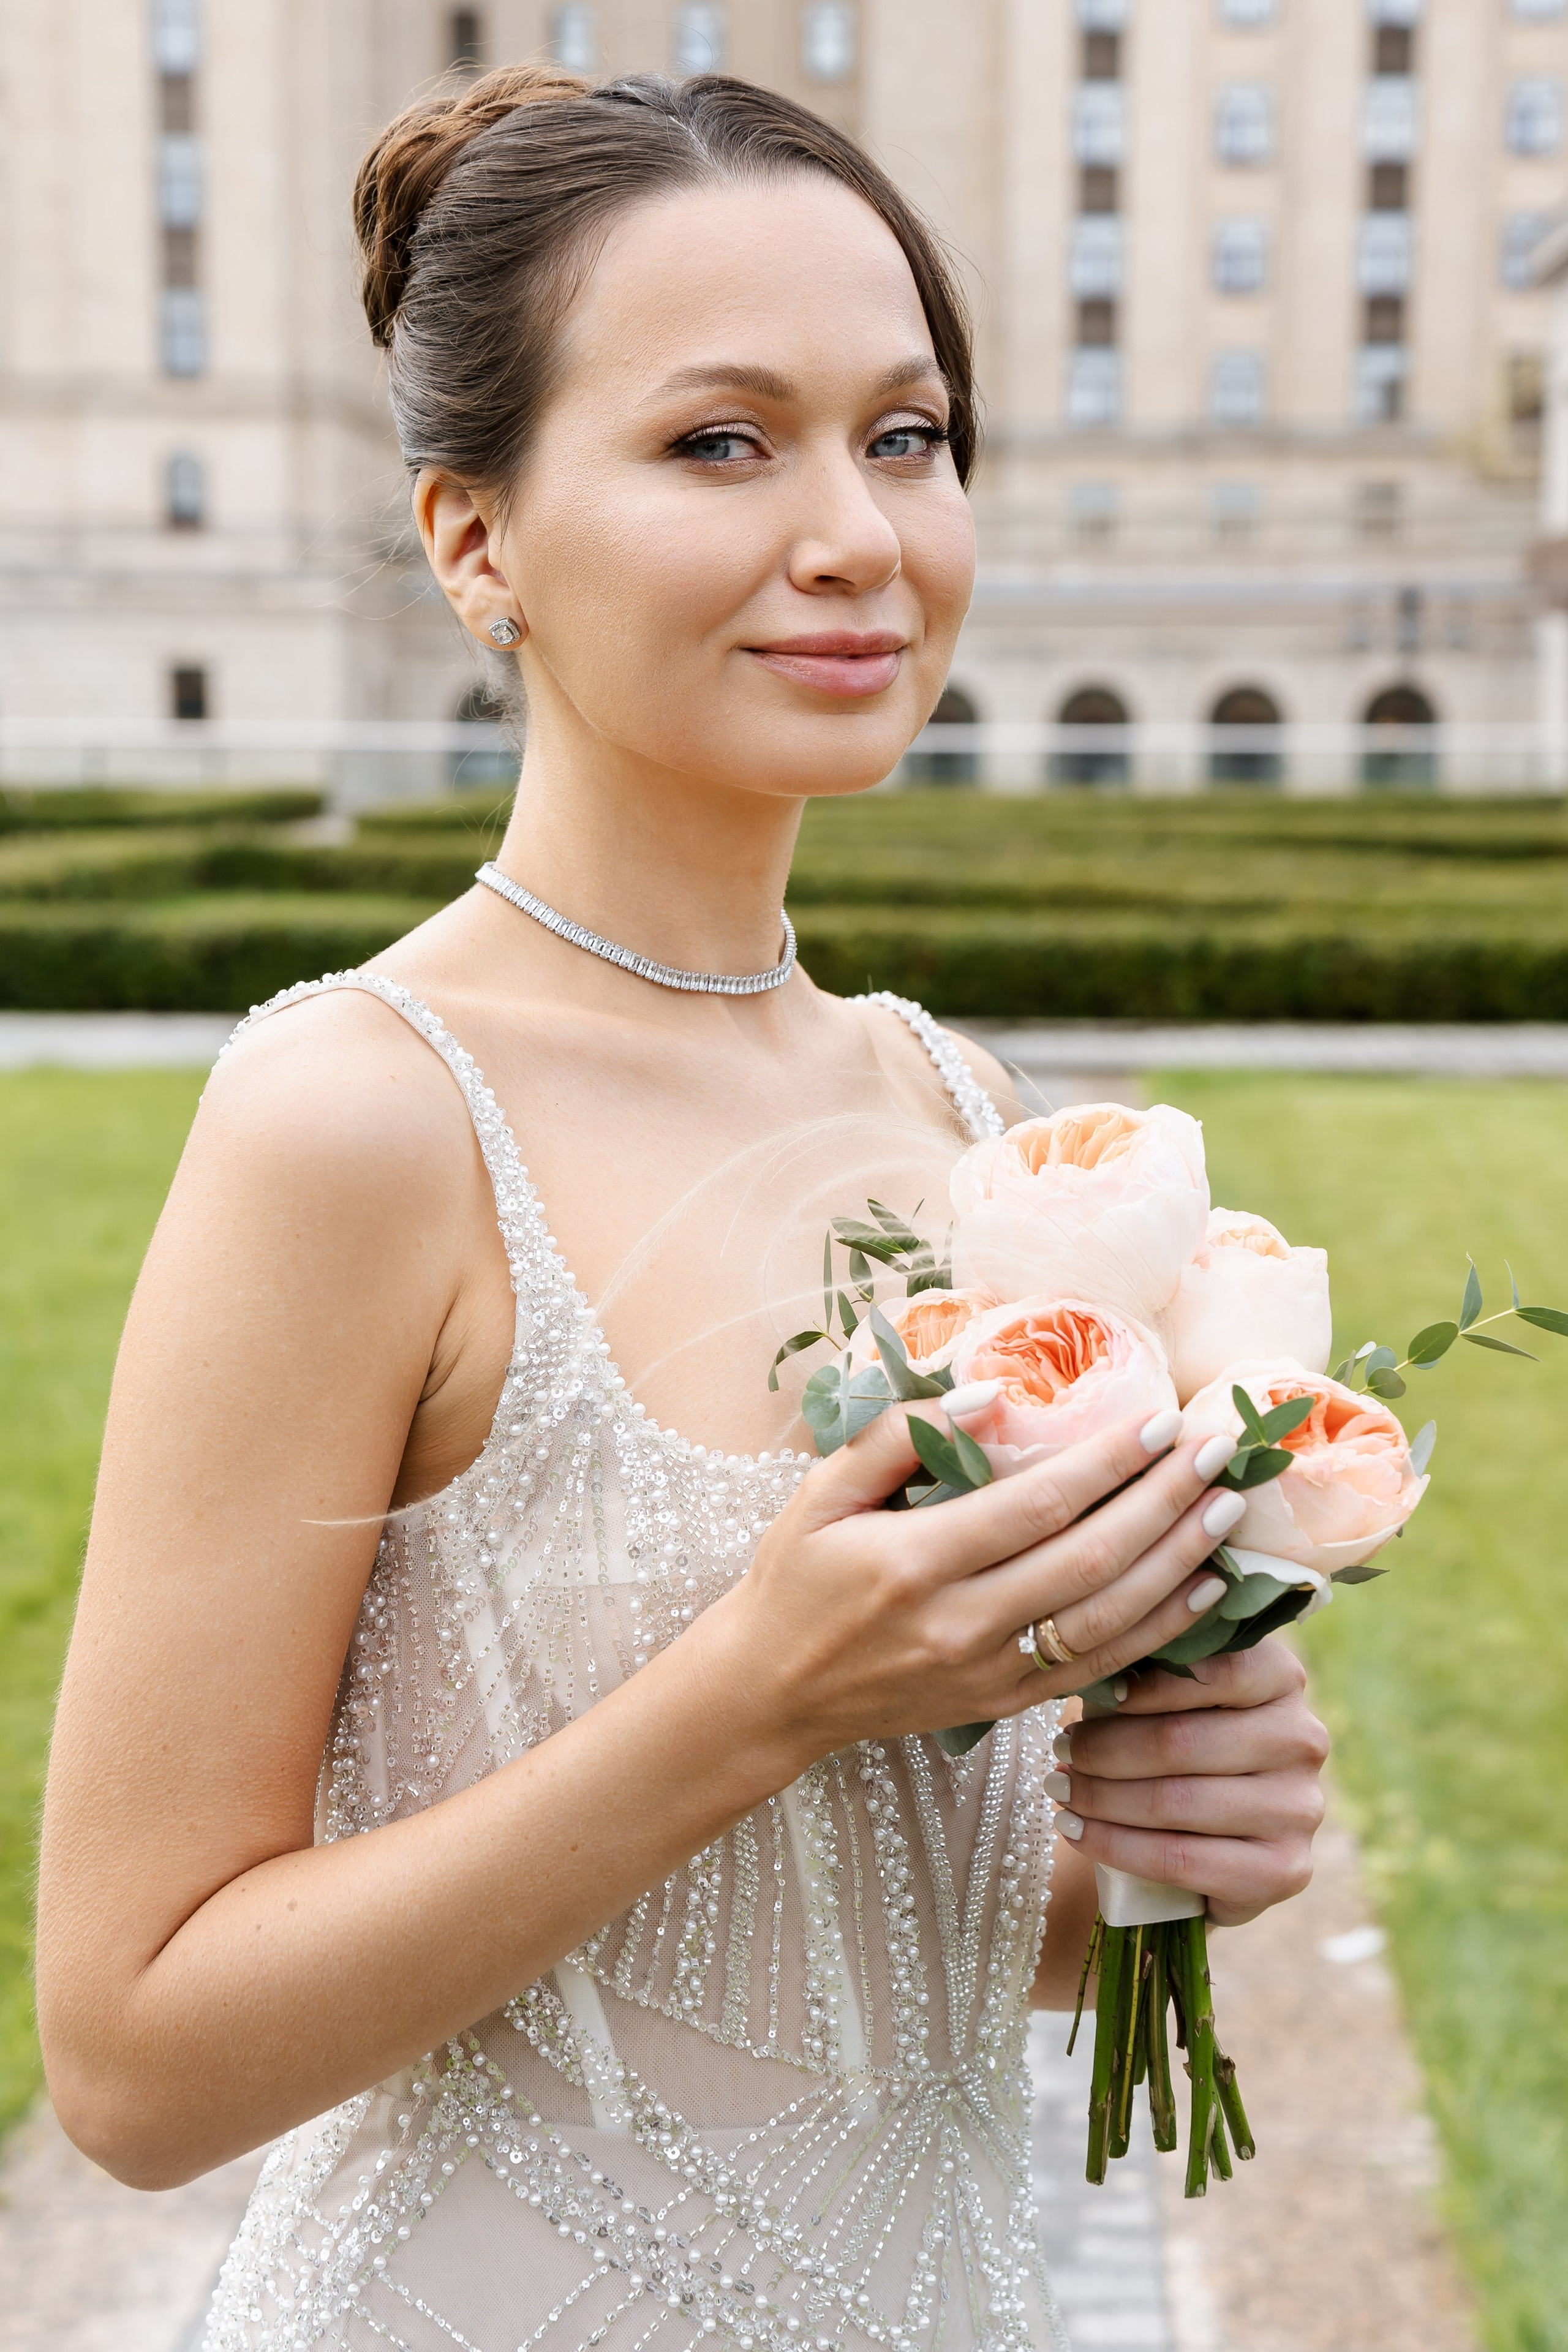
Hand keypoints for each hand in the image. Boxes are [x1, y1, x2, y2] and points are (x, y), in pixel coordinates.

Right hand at [711, 1402, 1248, 1763]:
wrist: (769, 1691)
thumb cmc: (794, 1575)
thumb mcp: (819, 1491)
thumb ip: (897, 1434)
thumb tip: (992, 1394)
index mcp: (912, 1563)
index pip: (1036, 1506)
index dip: (1108, 1463)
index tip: (1161, 1421)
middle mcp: (959, 1625)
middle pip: (1089, 1560)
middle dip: (1165, 1502)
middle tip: (1219, 1450)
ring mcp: (987, 1674)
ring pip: (1108, 1619)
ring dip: (1179, 1562)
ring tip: (1227, 1508)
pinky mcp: (1004, 1706)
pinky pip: (1099, 1666)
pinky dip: (1161, 1628)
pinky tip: (1202, 1587)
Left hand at [1047, 1641, 1328, 1927]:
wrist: (1215, 1841)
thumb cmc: (1181, 1748)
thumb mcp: (1169, 1699)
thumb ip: (1145, 1676)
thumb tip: (1089, 1675)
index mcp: (1281, 1679)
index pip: (1213, 1669)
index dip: (1145, 1683)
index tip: (1098, 1693)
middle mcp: (1302, 1740)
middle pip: (1181, 1740)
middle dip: (1104, 1748)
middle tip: (1061, 1749)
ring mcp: (1299, 1809)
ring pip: (1175, 1801)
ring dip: (1100, 1797)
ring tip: (1059, 1788)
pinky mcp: (1284, 1870)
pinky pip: (1179, 1859)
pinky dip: (1113, 1845)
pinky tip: (1075, 1830)